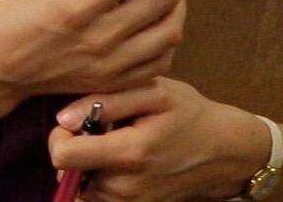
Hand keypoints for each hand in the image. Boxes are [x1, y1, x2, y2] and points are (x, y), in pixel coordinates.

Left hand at [47, 79, 267, 201]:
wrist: (223, 150)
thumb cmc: (188, 114)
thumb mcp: (155, 92)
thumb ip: (106, 101)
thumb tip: (63, 118)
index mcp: (130, 153)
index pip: (63, 157)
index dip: (59, 137)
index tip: (75, 123)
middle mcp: (126, 188)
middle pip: (70, 174)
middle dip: (79, 150)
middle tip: (105, 131)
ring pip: (82, 188)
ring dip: (89, 167)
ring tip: (117, 145)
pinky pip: (99, 198)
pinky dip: (101, 180)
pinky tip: (122, 162)